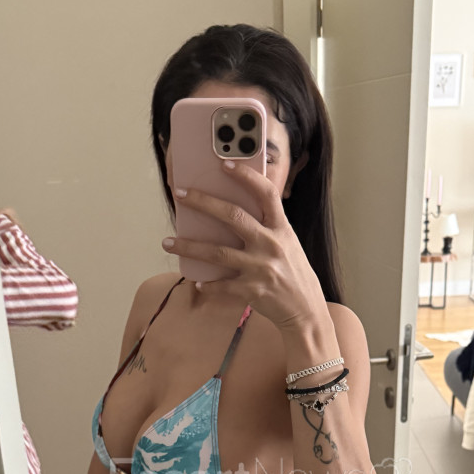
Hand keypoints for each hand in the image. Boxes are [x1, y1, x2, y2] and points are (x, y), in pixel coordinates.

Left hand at [161, 162, 327, 332]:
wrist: (306, 310)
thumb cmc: (293, 273)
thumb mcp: (287, 244)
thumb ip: (266, 228)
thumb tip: (230, 212)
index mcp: (281, 228)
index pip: (265, 193)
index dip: (246, 176)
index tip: (224, 163)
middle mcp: (271, 245)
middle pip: (232, 216)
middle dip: (203, 202)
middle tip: (180, 194)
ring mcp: (260, 268)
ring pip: (217, 252)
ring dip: (188, 246)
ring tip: (167, 242)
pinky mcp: (251, 291)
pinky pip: (221, 286)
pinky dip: (207, 285)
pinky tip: (197, 282)